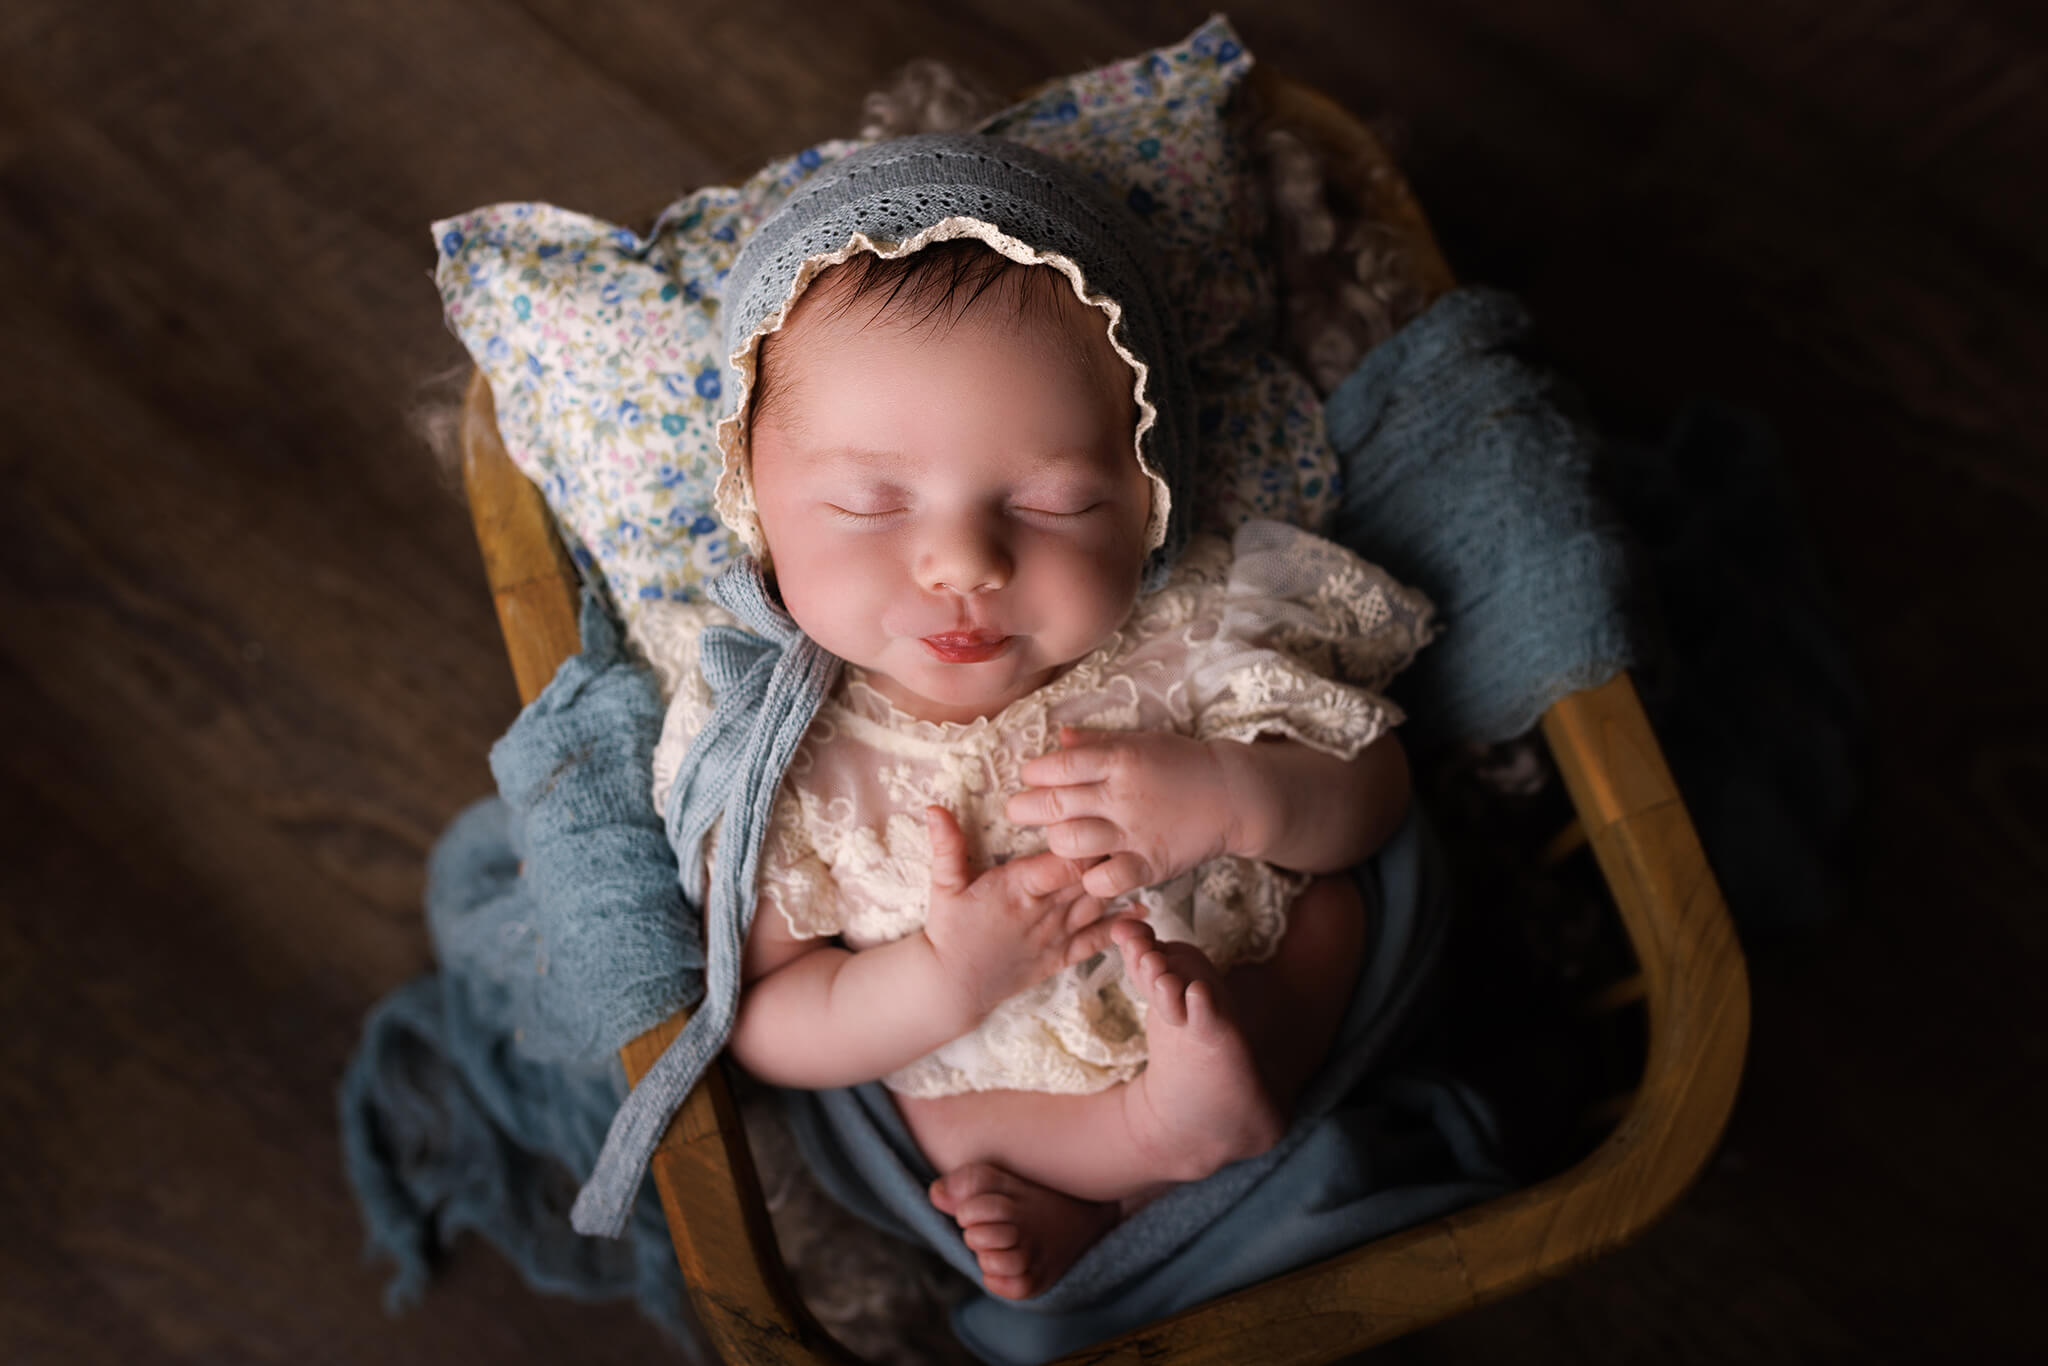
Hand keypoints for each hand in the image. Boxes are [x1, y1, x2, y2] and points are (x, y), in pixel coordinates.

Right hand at [920, 805, 1121, 1021]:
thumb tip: (933, 807)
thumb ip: (946, 845)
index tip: (1102, 819)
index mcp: (1017, 888)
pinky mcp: (1059, 957)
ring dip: (1120, 885)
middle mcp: (1042, 911)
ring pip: (1097, 905)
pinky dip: (1120, 927)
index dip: (1087, 842)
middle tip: (1136, 832)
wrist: (951, 985)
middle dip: (1111, 856)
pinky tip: (1142, 912)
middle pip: (1088, 879)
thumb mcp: (943, 885)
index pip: (1064, 862)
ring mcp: (1054, 936)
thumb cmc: (948, 931)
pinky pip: (1096, 941)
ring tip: (1145, 862)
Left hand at [1006, 726, 1245, 899]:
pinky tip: (1090, 867)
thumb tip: (1059, 737)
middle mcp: (1123, 796)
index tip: (1031, 777)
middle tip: (1019, 811)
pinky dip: (1089, 878)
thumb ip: (1097, 742)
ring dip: (1055, 842)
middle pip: (1054, 805)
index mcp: (1120, 760)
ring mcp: (1135, 833)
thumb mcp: (1141, 742)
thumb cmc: (1182, 764)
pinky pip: (1103, 880)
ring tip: (1058, 837)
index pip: (1058, 766)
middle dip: (1025, 809)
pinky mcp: (1149, 865)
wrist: (1233, 795)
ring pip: (1070, 843)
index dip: (1034, 773)